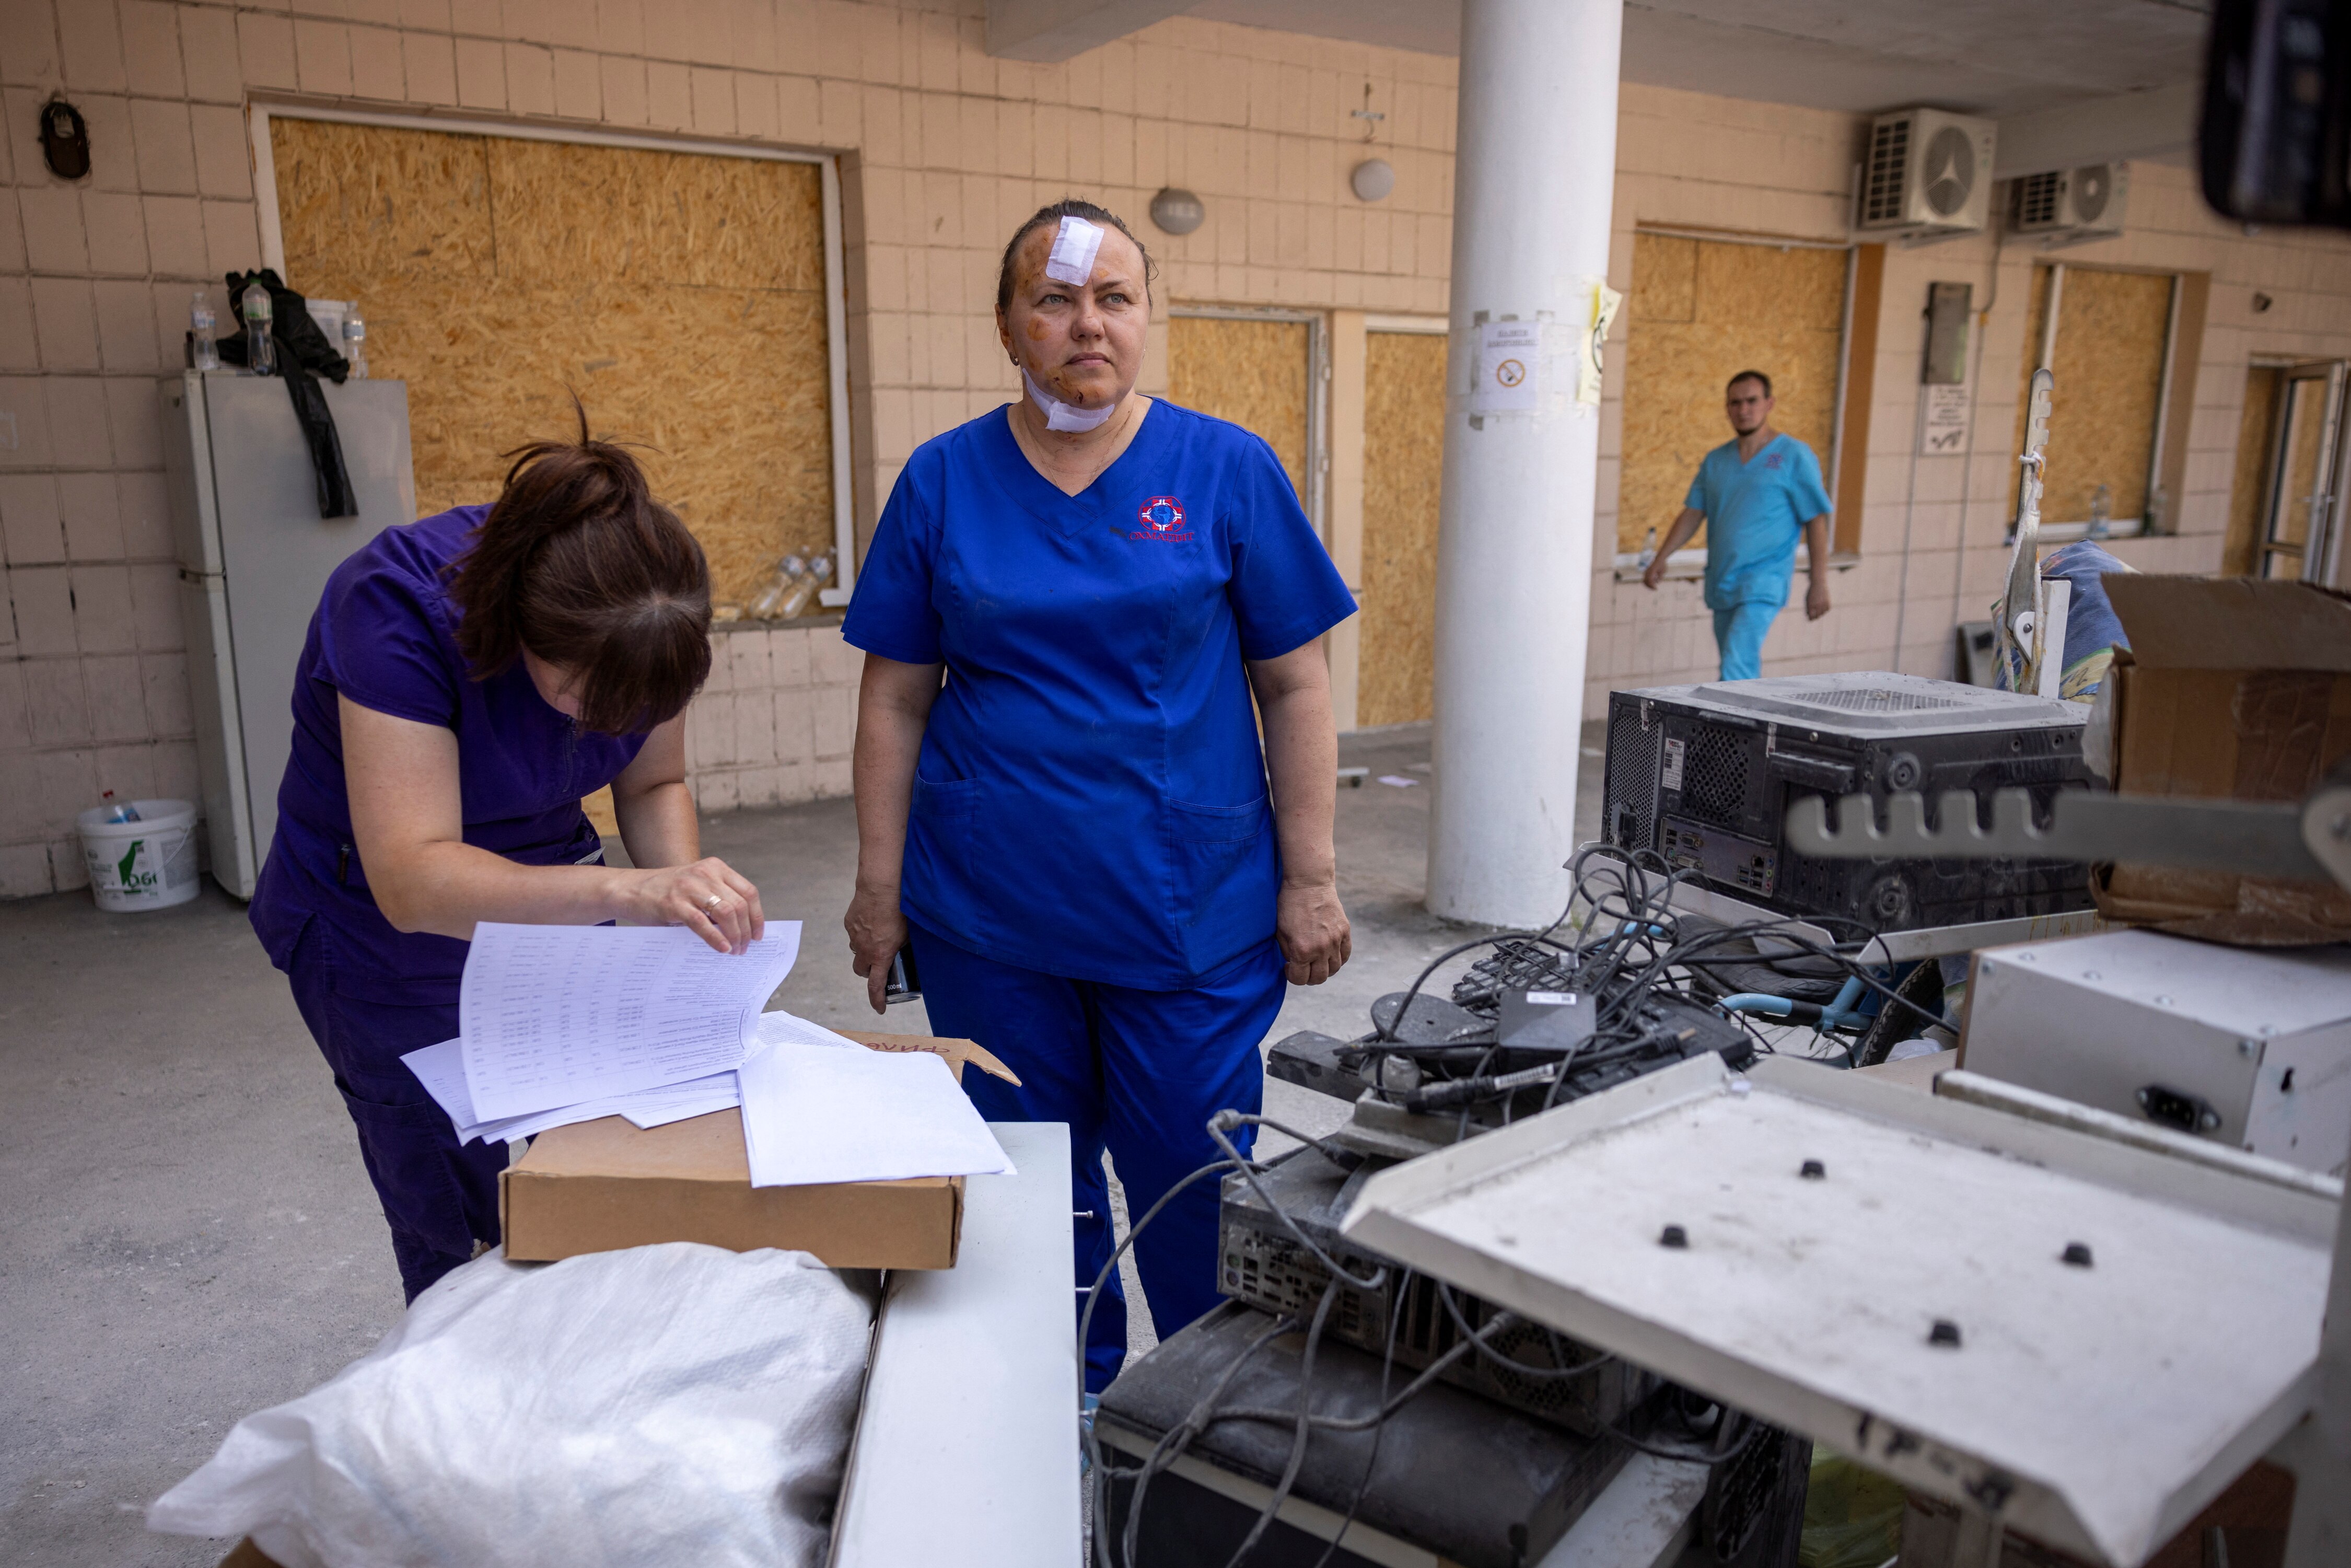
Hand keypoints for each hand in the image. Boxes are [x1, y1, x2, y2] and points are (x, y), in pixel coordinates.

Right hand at [625, 857, 763, 953]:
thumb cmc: (666, 893)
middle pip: (739, 905)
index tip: (758, 935)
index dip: (757, 916)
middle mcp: (705, 873)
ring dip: (735, 936)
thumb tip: (743, 929)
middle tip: (744, 948)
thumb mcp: (697, 888)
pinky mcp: (674, 903)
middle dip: (746, 931)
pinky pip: (703, 923)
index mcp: (715, 867)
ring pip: (726, 913)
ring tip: (734, 951)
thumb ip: (718, 899)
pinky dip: (716, 938)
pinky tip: (722, 949)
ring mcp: (689, 887)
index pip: (748, 892)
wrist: (629, 889)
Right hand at [844, 882, 908, 1013]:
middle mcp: (864, 949)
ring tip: (876, 940)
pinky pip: (854, 934)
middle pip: (861, 970)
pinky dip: (861, 933)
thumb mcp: (909, 933)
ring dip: (864, 951)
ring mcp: (854, 936)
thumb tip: (911, 949)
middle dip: (868, 971)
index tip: (880, 1008)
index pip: (875, 986)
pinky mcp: (849, 923)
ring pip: (856, 951)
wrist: (880, 888)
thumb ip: (906, 945)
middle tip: (878, 965)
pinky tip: (871, 922)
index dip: (877, 1000)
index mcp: (880, 955)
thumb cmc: (899, 909)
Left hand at [1276, 881, 1350, 985]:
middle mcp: (1321, 949)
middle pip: (1319, 978)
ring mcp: (1335, 941)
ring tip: (1316, 961)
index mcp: (1301, 950)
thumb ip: (1288, 952)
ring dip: (1324, 970)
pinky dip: (1338, 959)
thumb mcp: (1280, 931)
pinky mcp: (1345, 932)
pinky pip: (1345, 955)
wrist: (1309, 883)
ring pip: (1335, 969)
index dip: (1292, 976)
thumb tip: (1295, 964)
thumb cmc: (1290, 905)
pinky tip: (1328, 954)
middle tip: (1302, 967)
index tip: (1289, 967)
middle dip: (1308, 977)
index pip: (1300, 979)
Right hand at [1641, 557, 1665, 590]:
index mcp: (1652, 571)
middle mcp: (1648, 571)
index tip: (1656, 588)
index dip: (1652, 585)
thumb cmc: (1662, 565)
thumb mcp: (1663, 571)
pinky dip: (1647, 583)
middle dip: (1650, 586)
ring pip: (1644, 581)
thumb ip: (1660, 577)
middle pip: (1646, 581)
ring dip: (1648, 585)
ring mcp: (1646, 572)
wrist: (1659, 559)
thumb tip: (1657, 582)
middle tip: (1655, 589)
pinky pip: (1645, 579)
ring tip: (1653, 587)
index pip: (1650, 580)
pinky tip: (1652, 584)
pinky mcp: (1646, 573)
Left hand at [1805, 576, 1830, 620]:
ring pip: (1822, 613)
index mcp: (1810, 605)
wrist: (1818, 583)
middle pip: (1817, 616)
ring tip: (1818, 607)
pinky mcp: (1828, 602)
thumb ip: (1808, 608)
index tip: (1810, 618)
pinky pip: (1827, 609)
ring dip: (1820, 612)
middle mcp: (1817, 605)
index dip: (1810, 618)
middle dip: (1815, 616)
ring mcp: (1823, 604)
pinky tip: (1823, 605)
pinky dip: (1825, 609)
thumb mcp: (1807, 600)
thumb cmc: (1811, 592)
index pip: (1811, 617)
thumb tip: (1808, 616)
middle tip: (1814, 613)